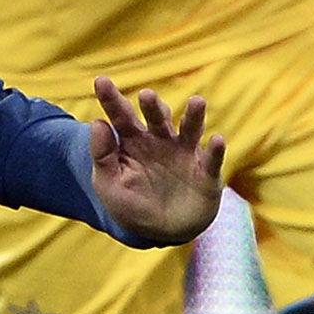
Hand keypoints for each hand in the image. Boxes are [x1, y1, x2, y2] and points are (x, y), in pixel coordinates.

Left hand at [87, 76, 225, 244]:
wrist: (163, 233)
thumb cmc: (132, 205)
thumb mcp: (109, 186)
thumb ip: (102, 156)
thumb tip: (97, 123)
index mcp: (133, 142)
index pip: (120, 117)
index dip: (111, 99)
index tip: (100, 81)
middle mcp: (160, 141)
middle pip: (156, 118)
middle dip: (153, 107)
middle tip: (146, 95)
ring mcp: (185, 154)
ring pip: (190, 129)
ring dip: (194, 116)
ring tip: (197, 102)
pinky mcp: (206, 172)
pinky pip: (212, 160)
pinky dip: (216, 151)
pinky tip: (217, 141)